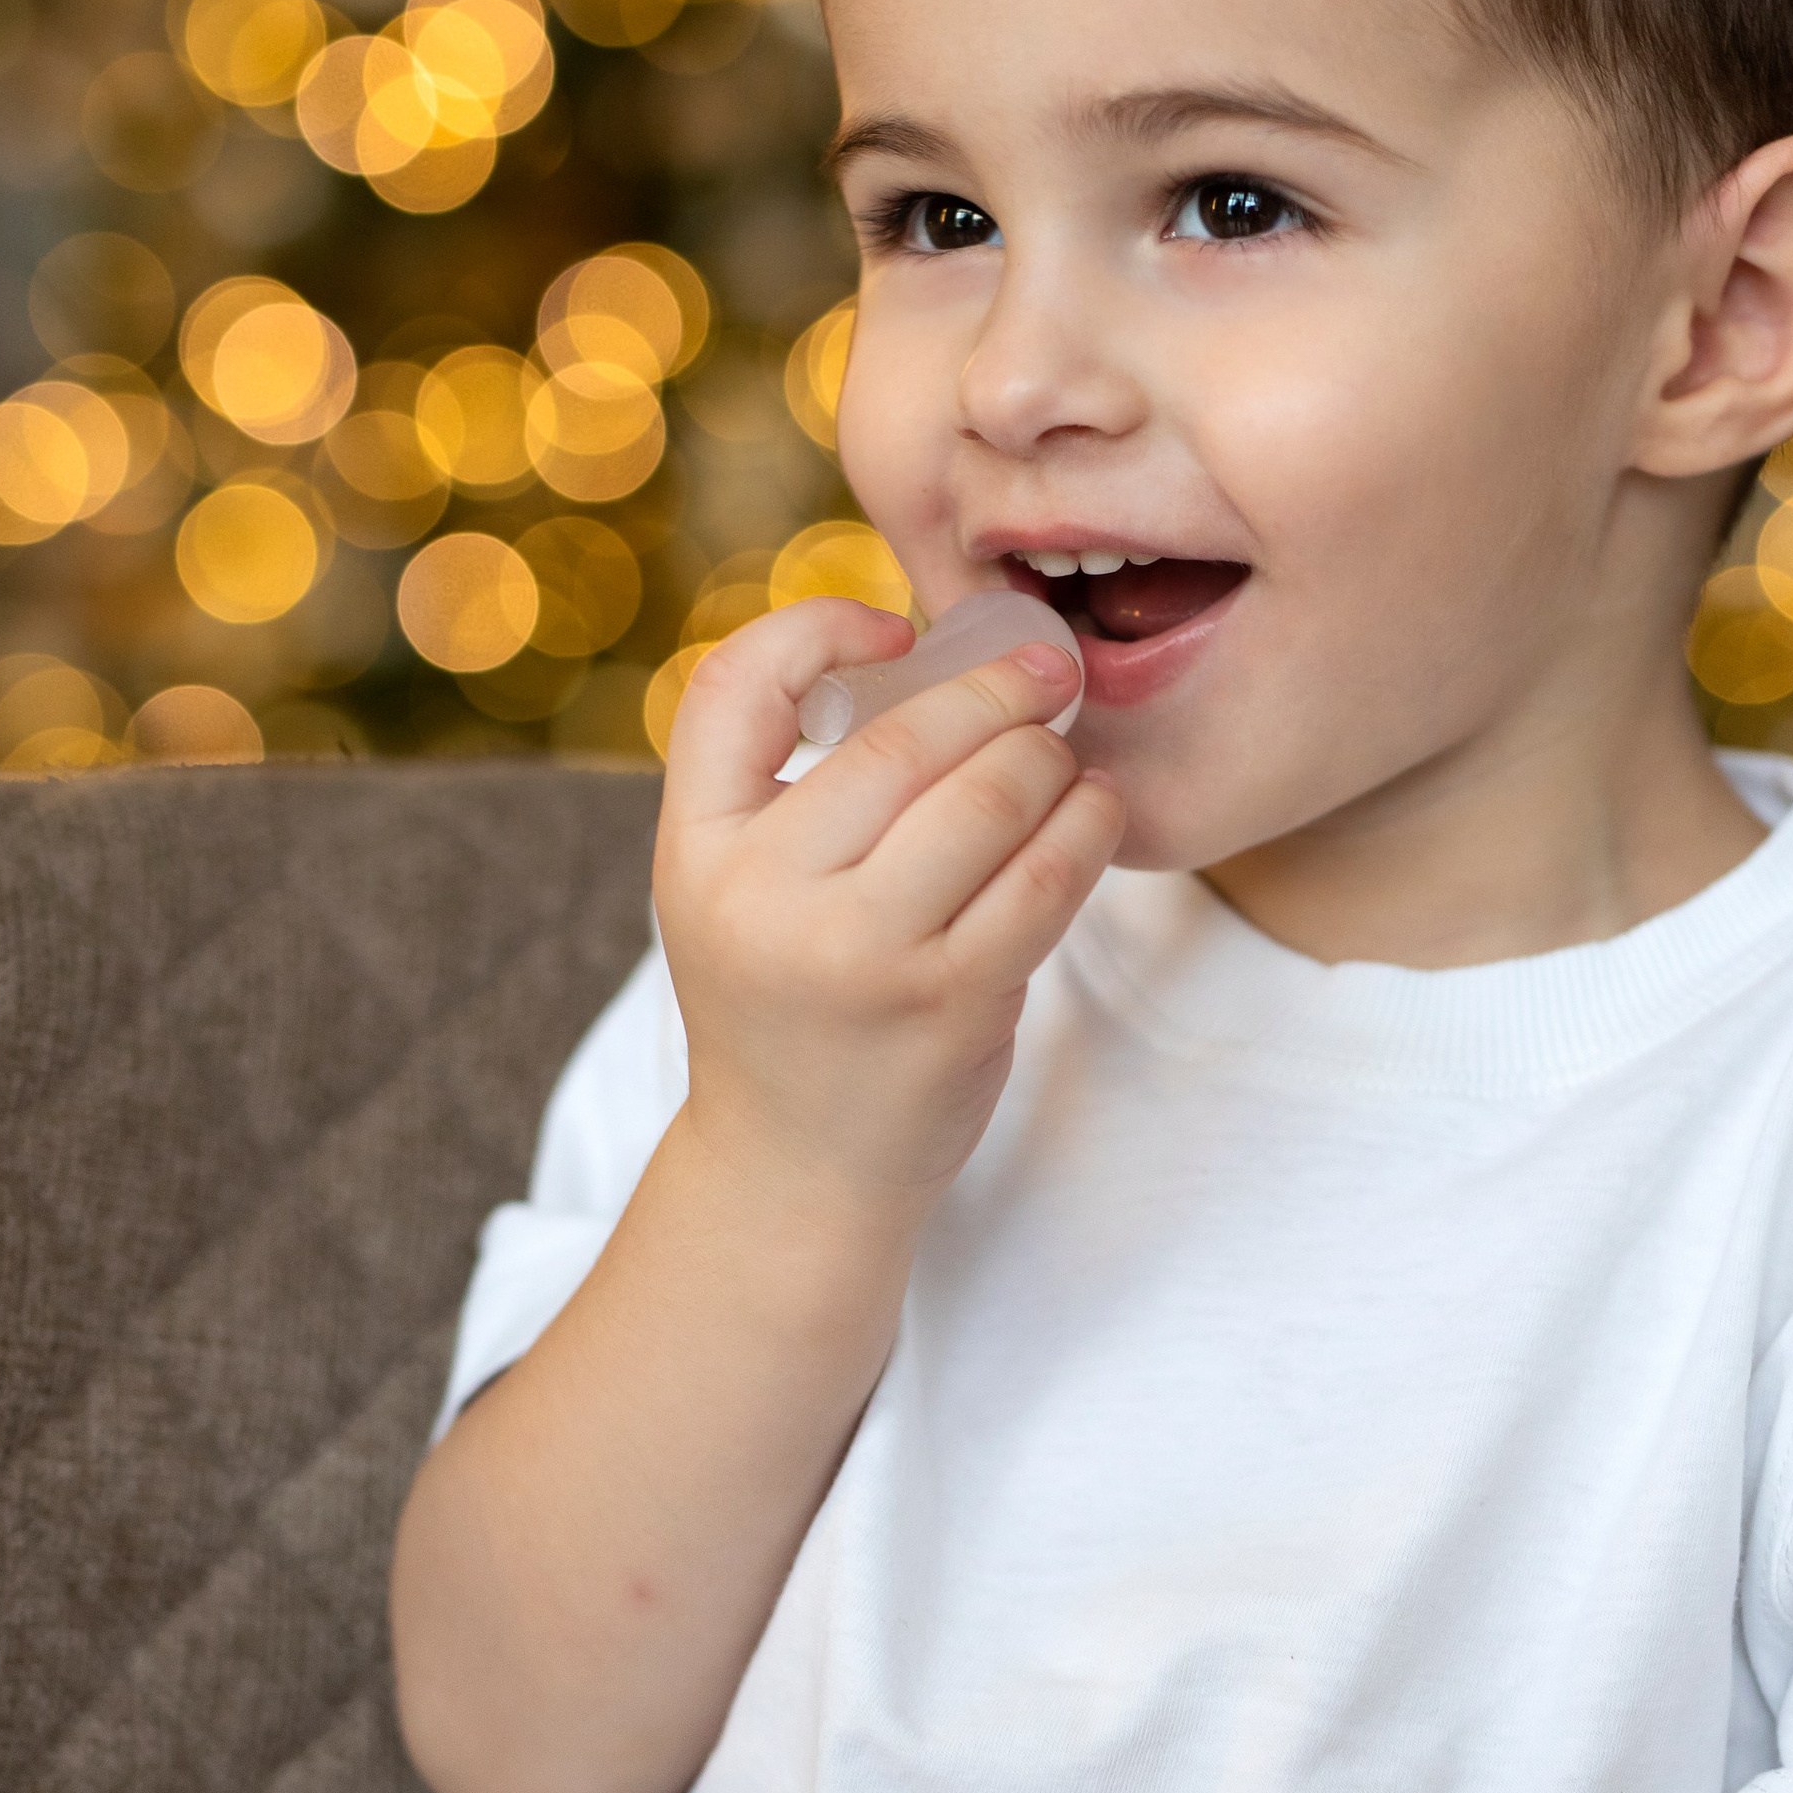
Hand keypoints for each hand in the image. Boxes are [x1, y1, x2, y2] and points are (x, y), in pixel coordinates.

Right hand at [653, 595, 1122, 1210]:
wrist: (796, 1168)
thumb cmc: (786, 1001)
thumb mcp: (734, 889)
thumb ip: (794, 786)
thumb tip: (937, 656)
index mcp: (699, 850)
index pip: (734, 687)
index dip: (817, 628)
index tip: (894, 624)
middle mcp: (766, 898)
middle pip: (900, 740)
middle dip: (991, 689)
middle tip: (1045, 667)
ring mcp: (863, 955)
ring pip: (986, 798)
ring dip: (1046, 756)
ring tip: (1065, 751)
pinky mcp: (952, 1003)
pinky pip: (1044, 878)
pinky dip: (1084, 824)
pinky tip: (1094, 807)